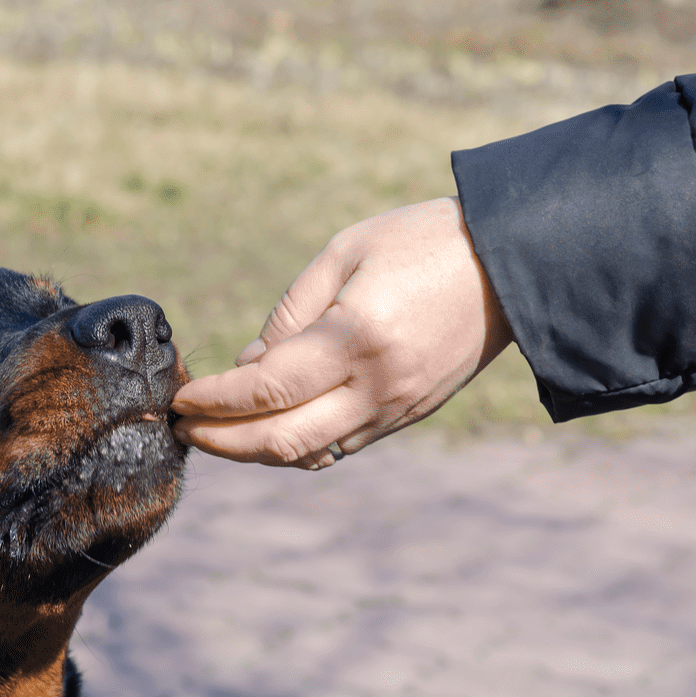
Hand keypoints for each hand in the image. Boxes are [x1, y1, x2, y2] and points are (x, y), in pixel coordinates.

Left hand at [172, 197, 512, 467]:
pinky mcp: (408, 416)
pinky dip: (294, 446)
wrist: (515, 264)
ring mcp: (396, 409)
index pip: (266, 389)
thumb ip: (291, 313)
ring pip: (309, 454)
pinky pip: (339, 447)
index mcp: (358, 338)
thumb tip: (247, 366)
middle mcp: (378, 386)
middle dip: (222, 441)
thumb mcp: (346, 252)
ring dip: (254, 451)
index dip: (215, 400)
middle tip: (182, 428)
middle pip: (282, 440)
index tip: (181, 398)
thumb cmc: (424, 242)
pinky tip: (266, 428)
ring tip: (215, 432)